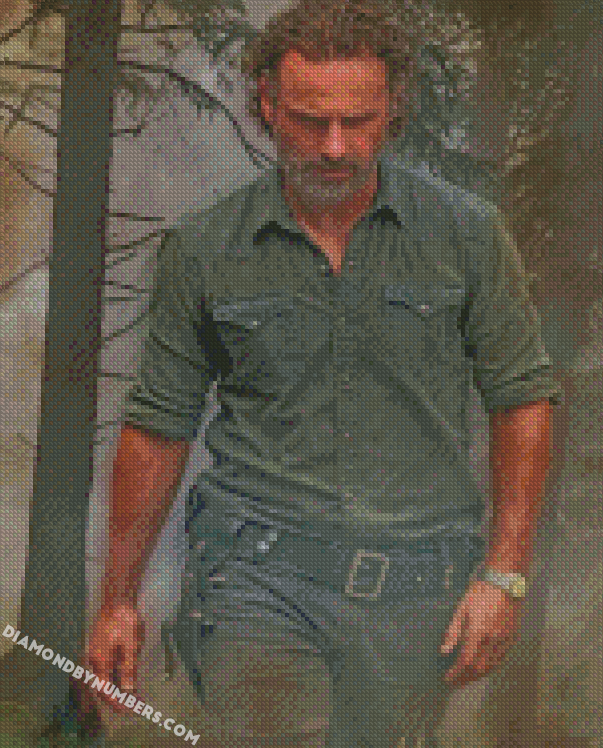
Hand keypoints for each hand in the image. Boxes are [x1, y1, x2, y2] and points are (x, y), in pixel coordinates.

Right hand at [76, 600, 144, 714]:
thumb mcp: (131, 645)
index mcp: (99, 661)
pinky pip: (106, 666)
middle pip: (102, 685)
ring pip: (104, 676)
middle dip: (117, 697)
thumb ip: (128, 669)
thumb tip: (128, 690)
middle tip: (134, 704)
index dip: (116, 702)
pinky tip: (127, 674)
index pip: (105, 690)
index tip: (129, 709)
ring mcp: (95, 652)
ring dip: (117, 686)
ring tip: (133, 693)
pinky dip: (116, 674)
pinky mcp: (100, 645)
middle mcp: (93, 659)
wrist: (117, 597)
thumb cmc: (125, 620)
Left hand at [440, 580, 521, 689]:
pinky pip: (500, 660)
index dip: (456, 673)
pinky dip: (490, 668)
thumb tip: (444, 651)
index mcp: (478, 632)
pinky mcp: (512, 639)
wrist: (505, 585)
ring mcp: (505, 641)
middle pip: (478, 669)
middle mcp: (493, 640)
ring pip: (491, 667)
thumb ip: (453, 632)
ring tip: (466, 678)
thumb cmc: (480, 594)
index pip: (465, 660)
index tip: (447, 678)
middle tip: (455, 682)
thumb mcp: (461, 609)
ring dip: (477, 676)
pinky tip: (482, 668)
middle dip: (465, 678)